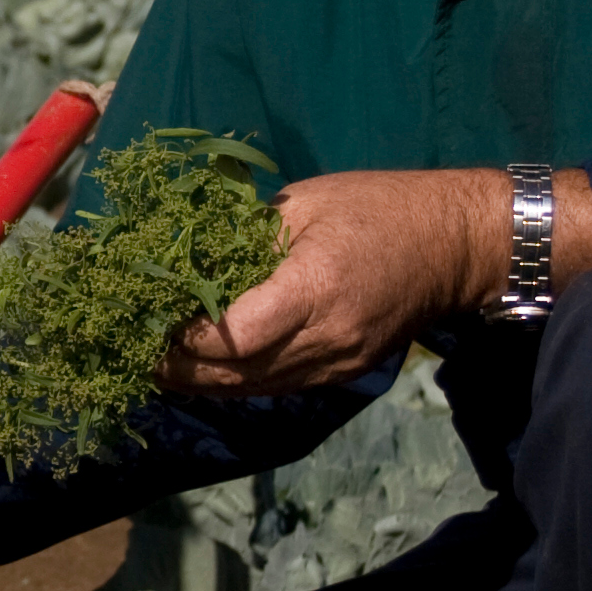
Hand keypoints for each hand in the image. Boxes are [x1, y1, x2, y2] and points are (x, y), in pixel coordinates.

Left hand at [166, 167, 515, 395]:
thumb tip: (184, 253)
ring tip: (159, 365)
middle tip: (136, 352)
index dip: (186, 339)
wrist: (455, 246)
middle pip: (238, 372)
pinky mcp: (344, 373)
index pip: (235, 335)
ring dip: (204, 383)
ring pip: (254, 388)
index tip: (151, 322)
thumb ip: (245, 233)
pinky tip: (206, 370)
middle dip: (181, 369)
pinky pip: (278, 386)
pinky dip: (237, 382)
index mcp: (314, 286)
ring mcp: (338, 363)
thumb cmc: (378, 207)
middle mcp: (326, 336)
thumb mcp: (304, 201)